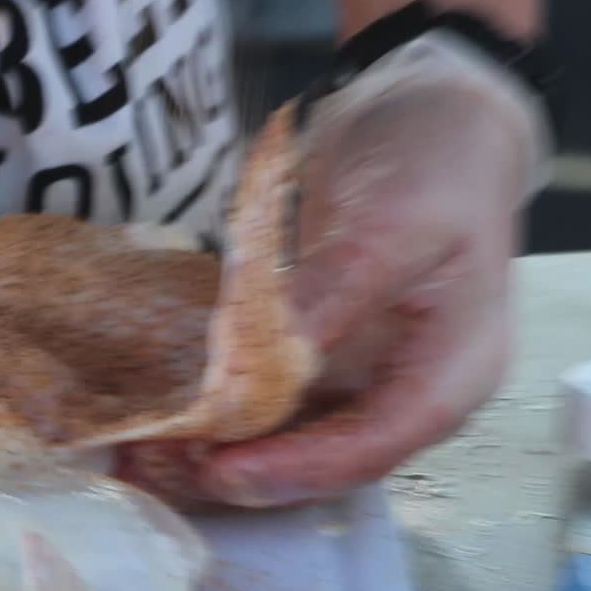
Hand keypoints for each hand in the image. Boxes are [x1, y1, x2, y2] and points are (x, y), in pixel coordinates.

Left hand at [147, 37, 547, 507]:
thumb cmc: (432, 164)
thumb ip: (334, 293)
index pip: (375, 445)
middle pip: (323, 458)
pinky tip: (160, 413)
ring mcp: (357, 375)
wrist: (428, 120)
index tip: (221, 468)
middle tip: (155, 467)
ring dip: (215, 448)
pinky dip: (215, 410)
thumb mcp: (392, 222)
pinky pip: (265, 398)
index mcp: (450, 371)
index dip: (298, 468)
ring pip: (287, 437)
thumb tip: (267, 362)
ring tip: (139, 454)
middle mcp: (403, 390)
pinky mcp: (316, 356)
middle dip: (240, 470)